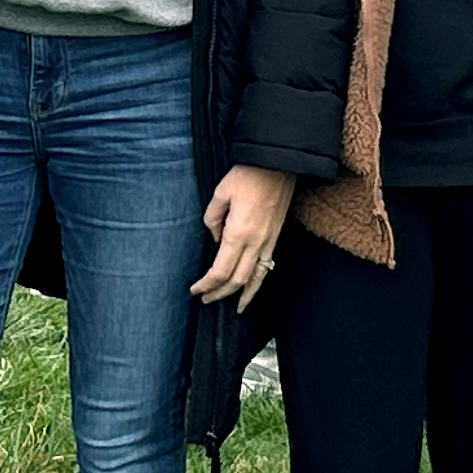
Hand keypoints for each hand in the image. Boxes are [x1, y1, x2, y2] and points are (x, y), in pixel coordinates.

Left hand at [192, 164, 294, 307]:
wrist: (277, 164)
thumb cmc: (248, 174)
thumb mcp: (220, 193)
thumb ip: (212, 218)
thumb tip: (214, 235)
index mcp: (238, 233)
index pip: (220, 270)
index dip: (207, 284)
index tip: (195, 289)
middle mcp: (255, 242)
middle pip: (237, 280)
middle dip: (220, 293)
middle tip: (206, 299)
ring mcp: (268, 241)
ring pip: (256, 279)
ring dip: (243, 295)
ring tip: (235, 308)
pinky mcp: (275, 236)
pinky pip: (267, 267)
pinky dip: (259, 282)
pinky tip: (254, 287)